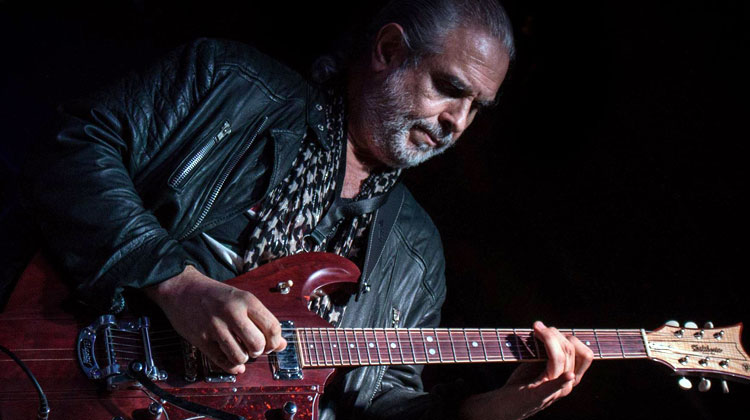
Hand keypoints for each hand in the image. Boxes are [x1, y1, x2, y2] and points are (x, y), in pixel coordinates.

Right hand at [144, 265, 286, 374]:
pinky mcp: (200, 338)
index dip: (275, 341)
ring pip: (240, 356)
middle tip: (254, 348)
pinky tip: (234, 364)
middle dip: (259, 351)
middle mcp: (232, 312)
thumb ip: (263, 320)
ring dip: (244, 359)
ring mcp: (215, 326)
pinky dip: (231, 367)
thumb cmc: (216, 296)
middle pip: (258, 344)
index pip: (272, 327)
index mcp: (246, 300)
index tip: (271, 343)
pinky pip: (221, 361)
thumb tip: (282, 344)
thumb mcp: (242, 300)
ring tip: (241, 352)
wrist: (183, 288)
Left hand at [459, 321, 593, 419]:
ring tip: (535, 330)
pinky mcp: (540, 396)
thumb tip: (547, 328)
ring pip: (560, 358)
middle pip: (570, 351)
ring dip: (548, 339)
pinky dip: (562, 381)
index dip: (572, 338)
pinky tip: (568, 375)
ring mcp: (555, 392)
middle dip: (554, 334)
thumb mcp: (539, 364)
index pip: (585, 355)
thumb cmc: (523, 382)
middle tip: (537, 327)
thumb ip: (548, 350)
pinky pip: (554, 388)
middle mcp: (567, 385)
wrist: (506, 405)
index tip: (551, 329)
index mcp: (571, 377)